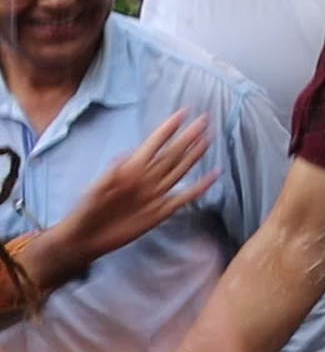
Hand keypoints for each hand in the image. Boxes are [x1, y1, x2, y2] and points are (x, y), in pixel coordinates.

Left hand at [46, 112, 215, 272]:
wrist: (86, 238)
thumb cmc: (86, 211)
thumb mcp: (94, 191)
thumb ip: (110, 175)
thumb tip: (124, 158)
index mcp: (131, 170)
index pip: (153, 145)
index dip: (167, 130)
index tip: (183, 113)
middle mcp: (147, 179)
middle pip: (172, 154)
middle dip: (187, 137)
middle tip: (204, 121)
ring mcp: (156, 195)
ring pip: (180, 171)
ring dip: (194, 155)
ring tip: (207, 139)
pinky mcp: (161, 212)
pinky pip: (185, 198)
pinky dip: (200, 188)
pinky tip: (212, 176)